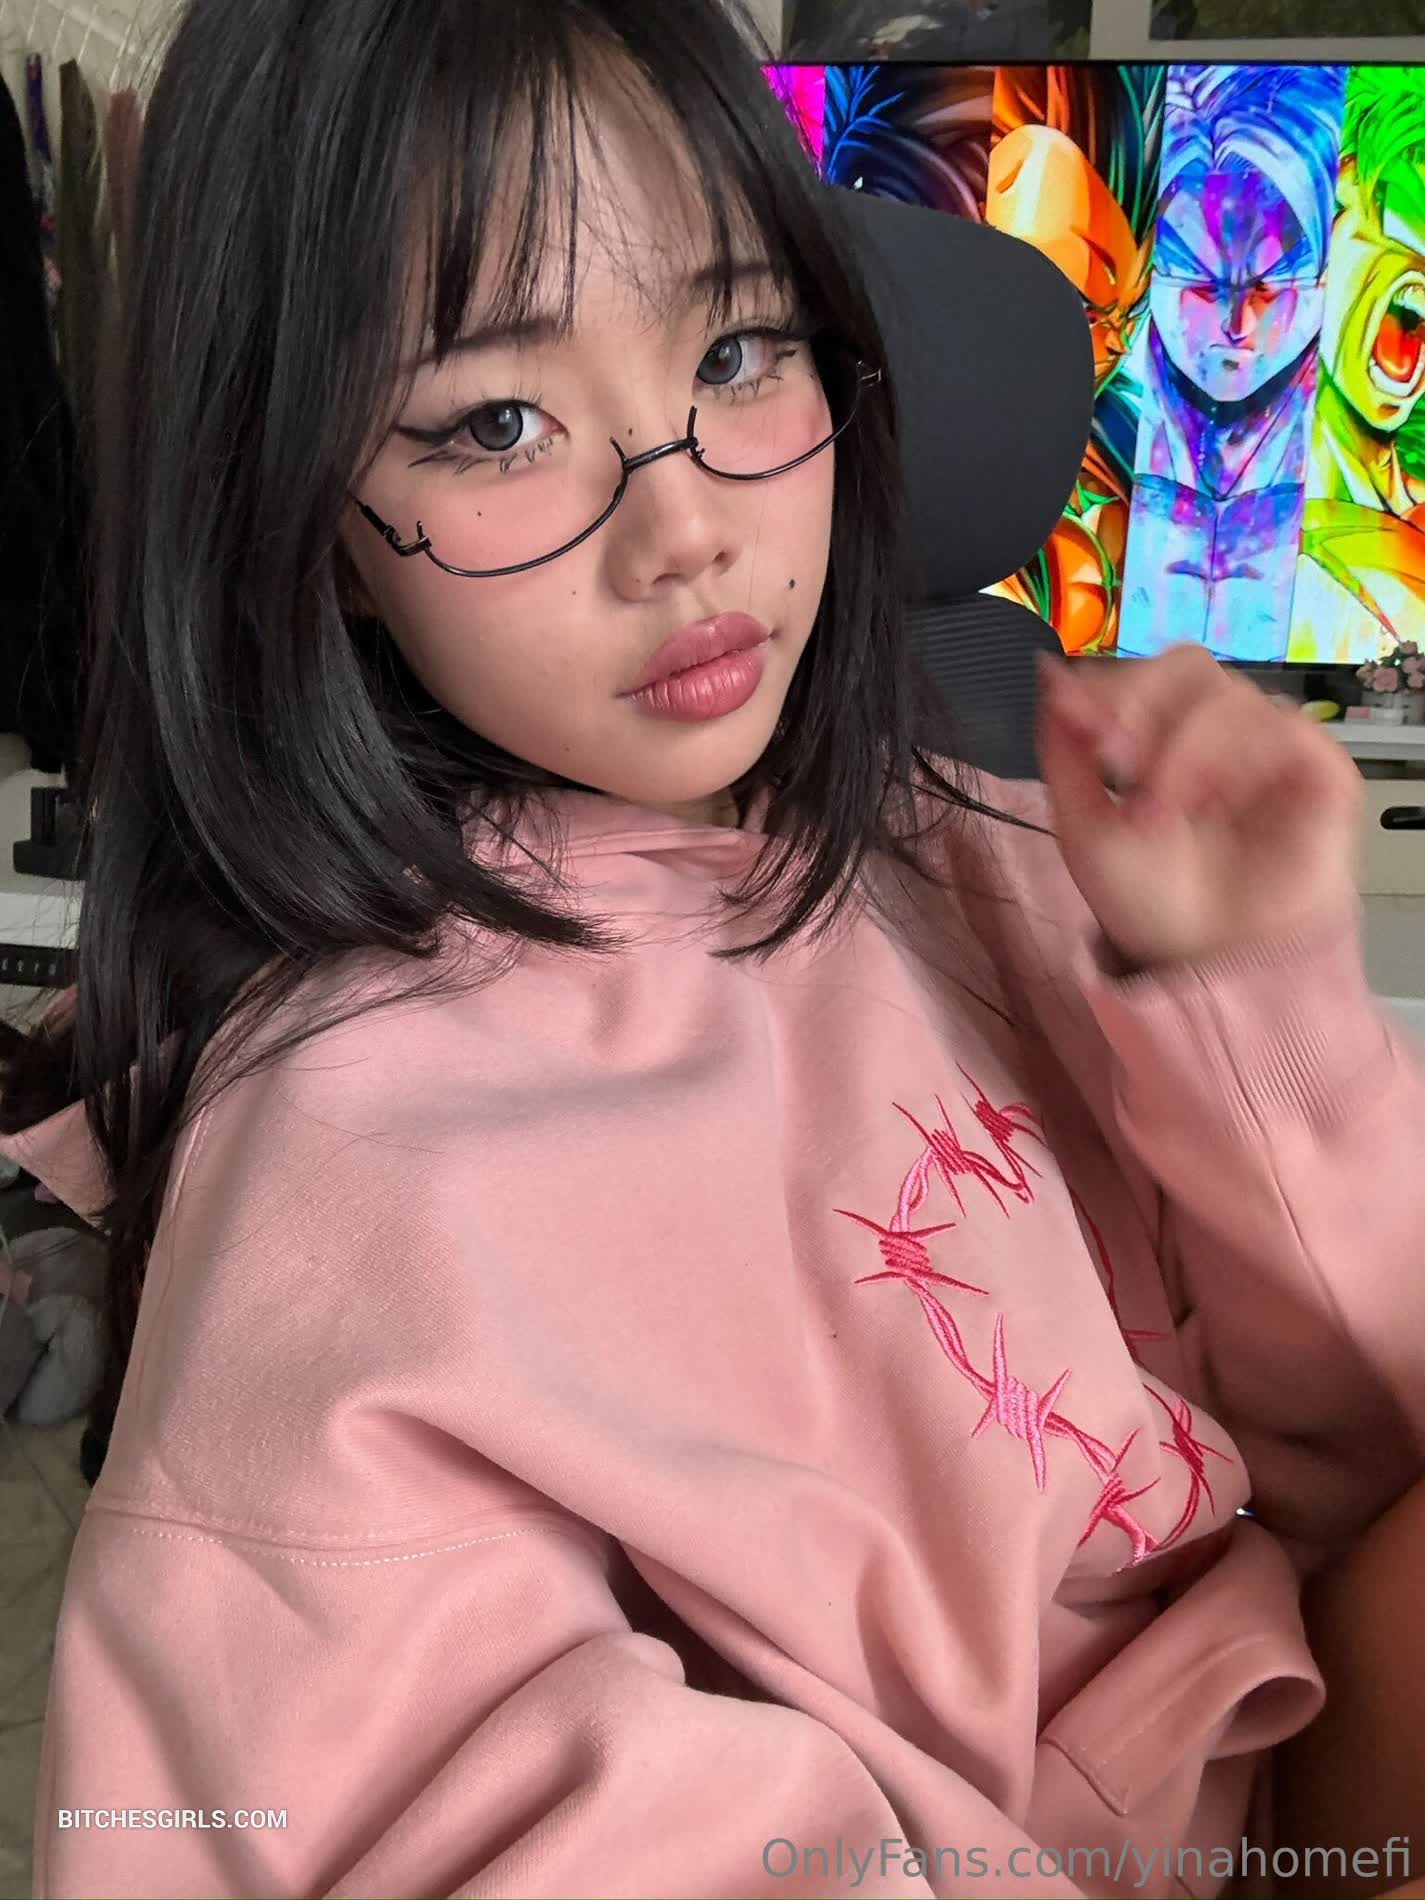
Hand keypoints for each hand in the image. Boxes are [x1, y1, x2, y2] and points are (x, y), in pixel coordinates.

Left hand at [1036, 645, 1363, 970]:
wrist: (1204, 963)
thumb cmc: (1149, 903)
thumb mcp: (1082, 825)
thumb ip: (1065, 748)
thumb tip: (1053, 672)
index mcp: (1165, 736)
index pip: (1147, 671)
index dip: (1114, 685)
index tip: (1083, 725)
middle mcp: (1220, 734)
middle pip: (1189, 666)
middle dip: (1144, 705)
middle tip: (1118, 761)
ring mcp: (1271, 749)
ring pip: (1232, 697)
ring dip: (1182, 750)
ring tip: (1159, 813)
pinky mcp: (1319, 773)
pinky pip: (1284, 730)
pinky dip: (1235, 759)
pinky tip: (1213, 806)